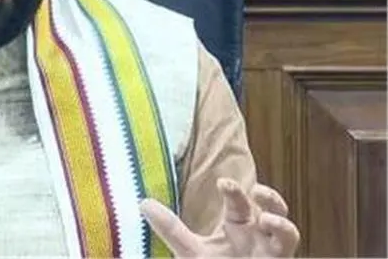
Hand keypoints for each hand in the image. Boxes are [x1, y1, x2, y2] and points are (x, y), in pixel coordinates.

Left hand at [140, 177, 299, 256]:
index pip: (238, 201)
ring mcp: (270, 251)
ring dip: (282, 221)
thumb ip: (171, 228)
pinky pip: (290, 246)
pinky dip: (285, 234)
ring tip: (267, 218)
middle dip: (266, 197)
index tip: (223, 183)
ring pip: (289, 231)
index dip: (234, 190)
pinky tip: (271, 229)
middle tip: (254, 190)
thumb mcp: (190, 250)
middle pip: (269, 208)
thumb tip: (143, 203)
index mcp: (237, 226)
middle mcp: (257, 236)